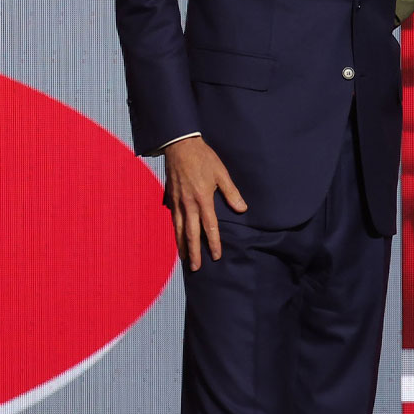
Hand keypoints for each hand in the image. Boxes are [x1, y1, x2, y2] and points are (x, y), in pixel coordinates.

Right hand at [162, 137, 248, 270]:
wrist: (179, 145)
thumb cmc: (203, 158)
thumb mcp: (221, 173)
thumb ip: (231, 192)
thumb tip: (242, 209)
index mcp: (203, 198)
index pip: (209, 226)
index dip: (213, 242)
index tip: (215, 256)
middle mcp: (188, 204)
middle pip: (191, 233)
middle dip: (194, 251)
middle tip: (195, 267)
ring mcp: (177, 202)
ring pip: (178, 228)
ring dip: (182, 245)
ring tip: (184, 258)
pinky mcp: (171, 197)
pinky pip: (173, 219)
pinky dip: (174, 231)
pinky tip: (177, 238)